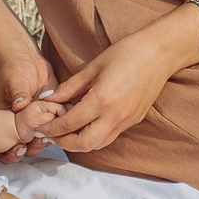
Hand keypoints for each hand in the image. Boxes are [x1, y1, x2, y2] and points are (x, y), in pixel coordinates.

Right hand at [0, 45, 57, 161]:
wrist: (27, 58)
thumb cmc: (14, 69)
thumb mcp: (14, 82)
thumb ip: (18, 94)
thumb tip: (19, 105)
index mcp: (6, 122)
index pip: (6, 146)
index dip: (13, 151)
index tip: (21, 145)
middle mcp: (21, 125)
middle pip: (27, 147)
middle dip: (35, 145)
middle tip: (42, 137)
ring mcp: (37, 121)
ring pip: (44, 140)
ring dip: (50, 138)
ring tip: (55, 128)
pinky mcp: (52, 114)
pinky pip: (58, 126)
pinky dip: (63, 125)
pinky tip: (66, 119)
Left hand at [40, 21, 196, 155]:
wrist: (159, 53)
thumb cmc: (126, 54)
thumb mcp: (93, 67)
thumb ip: (70, 87)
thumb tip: (50, 99)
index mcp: (102, 100)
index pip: (70, 124)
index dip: (51, 128)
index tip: (39, 127)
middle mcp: (115, 116)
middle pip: (83, 144)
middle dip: (63, 143)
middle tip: (51, 134)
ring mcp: (127, 121)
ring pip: (98, 144)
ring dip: (80, 142)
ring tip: (66, 131)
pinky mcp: (134, 120)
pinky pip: (110, 136)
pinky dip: (95, 136)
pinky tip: (86, 124)